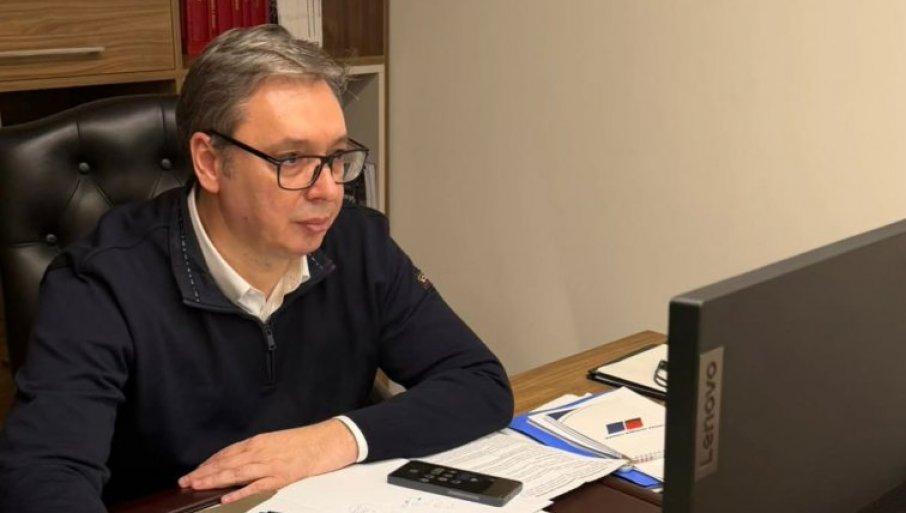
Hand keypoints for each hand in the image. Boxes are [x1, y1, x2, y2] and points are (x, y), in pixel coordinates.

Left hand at [178, 418, 358, 502]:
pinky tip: (226, 498)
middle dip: (204, 473)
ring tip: (196, 486)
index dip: (209, 463)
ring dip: (214, 480)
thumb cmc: (306, 441)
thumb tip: (240, 461)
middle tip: (185, 481)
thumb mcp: (277, 441)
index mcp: (259, 441)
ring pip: (236, 473)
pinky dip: (240, 493)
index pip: (227, 453)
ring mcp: (271, 464)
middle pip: (226, 463)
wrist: (330, 439)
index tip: (194, 471)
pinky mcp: (282, 476)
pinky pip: (257, 486)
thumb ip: (259, 451)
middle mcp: (261, 451)